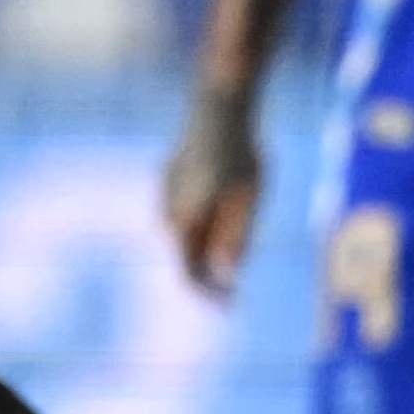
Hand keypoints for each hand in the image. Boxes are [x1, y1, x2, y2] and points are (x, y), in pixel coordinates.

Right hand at [163, 103, 261, 298]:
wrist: (218, 108)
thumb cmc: (241, 154)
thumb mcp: (249, 198)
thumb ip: (238, 234)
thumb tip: (227, 270)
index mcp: (185, 222)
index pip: (191, 274)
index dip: (210, 294)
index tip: (231, 304)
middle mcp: (166, 212)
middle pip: (189, 254)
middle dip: (213, 265)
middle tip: (247, 259)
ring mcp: (163, 194)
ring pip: (188, 231)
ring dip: (210, 235)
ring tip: (243, 198)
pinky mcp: (168, 178)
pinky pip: (187, 208)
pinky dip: (204, 213)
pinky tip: (224, 182)